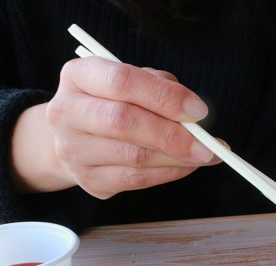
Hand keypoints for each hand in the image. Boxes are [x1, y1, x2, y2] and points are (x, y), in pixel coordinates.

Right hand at [11, 56, 220, 197]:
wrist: (78, 137)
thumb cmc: (114, 102)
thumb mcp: (135, 82)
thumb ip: (161, 89)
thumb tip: (195, 114)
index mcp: (78, 76)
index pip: (122, 81)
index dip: (165, 97)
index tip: (198, 110)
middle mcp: (66, 112)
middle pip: (124, 122)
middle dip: (174, 135)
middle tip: (208, 144)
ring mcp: (73, 150)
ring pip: (135, 156)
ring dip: (178, 158)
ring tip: (206, 155)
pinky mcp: (88, 180)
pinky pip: (137, 179)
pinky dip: (170, 173)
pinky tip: (187, 166)